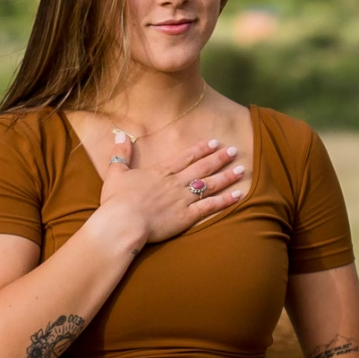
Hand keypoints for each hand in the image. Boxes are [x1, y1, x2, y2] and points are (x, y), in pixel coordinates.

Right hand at [99, 134, 244, 247]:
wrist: (123, 223)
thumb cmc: (117, 200)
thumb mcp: (116, 173)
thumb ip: (121, 153)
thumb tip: (120, 134)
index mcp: (160, 172)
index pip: (185, 157)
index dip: (201, 149)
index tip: (214, 142)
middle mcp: (175, 182)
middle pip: (202, 168)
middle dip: (219, 158)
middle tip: (234, 150)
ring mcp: (183, 199)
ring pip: (210, 185)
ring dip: (227, 176)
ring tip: (242, 169)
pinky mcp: (186, 217)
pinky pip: (210, 207)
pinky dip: (225, 200)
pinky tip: (238, 195)